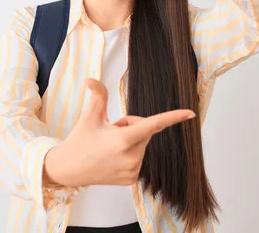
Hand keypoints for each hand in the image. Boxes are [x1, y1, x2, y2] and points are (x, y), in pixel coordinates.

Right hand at [44, 78, 195, 186]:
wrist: (68, 169)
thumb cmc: (79, 141)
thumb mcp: (90, 116)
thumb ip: (98, 95)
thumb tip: (92, 79)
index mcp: (123, 140)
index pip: (153, 125)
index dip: (173, 117)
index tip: (190, 113)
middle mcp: (131, 157)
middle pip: (145, 131)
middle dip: (132, 126)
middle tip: (111, 130)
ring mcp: (132, 170)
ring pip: (142, 145)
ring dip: (131, 140)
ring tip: (109, 145)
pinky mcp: (131, 179)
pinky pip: (139, 158)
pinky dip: (129, 154)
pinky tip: (112, 158)